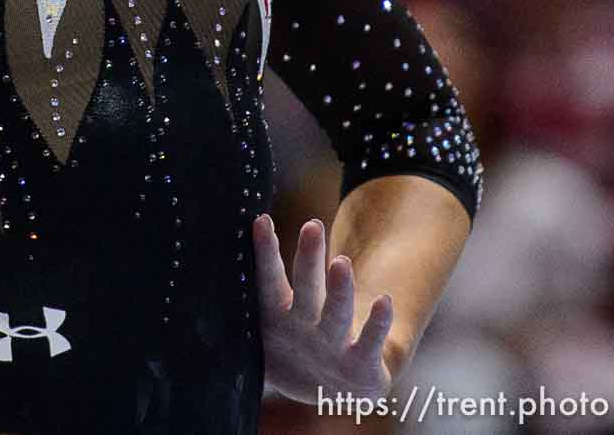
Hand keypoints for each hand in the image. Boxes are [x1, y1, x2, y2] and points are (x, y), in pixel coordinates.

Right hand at [254, 213, 394, 402]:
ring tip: (342, 261)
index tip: (262, 220)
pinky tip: (384, 300)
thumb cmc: (296, 343)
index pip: (268, 279)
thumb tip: (229, 245)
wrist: (328, 392)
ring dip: (339, 290)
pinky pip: (371, 341)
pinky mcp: (361, 364)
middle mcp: (302, 330)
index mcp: (277, 317)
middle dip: (308, 259)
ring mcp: (332, 348)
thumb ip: (260, 289)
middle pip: (306, 291)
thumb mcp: (272, 322)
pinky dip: (377, 323)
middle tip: (312, 226)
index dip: (265, 252)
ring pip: (336, 315)